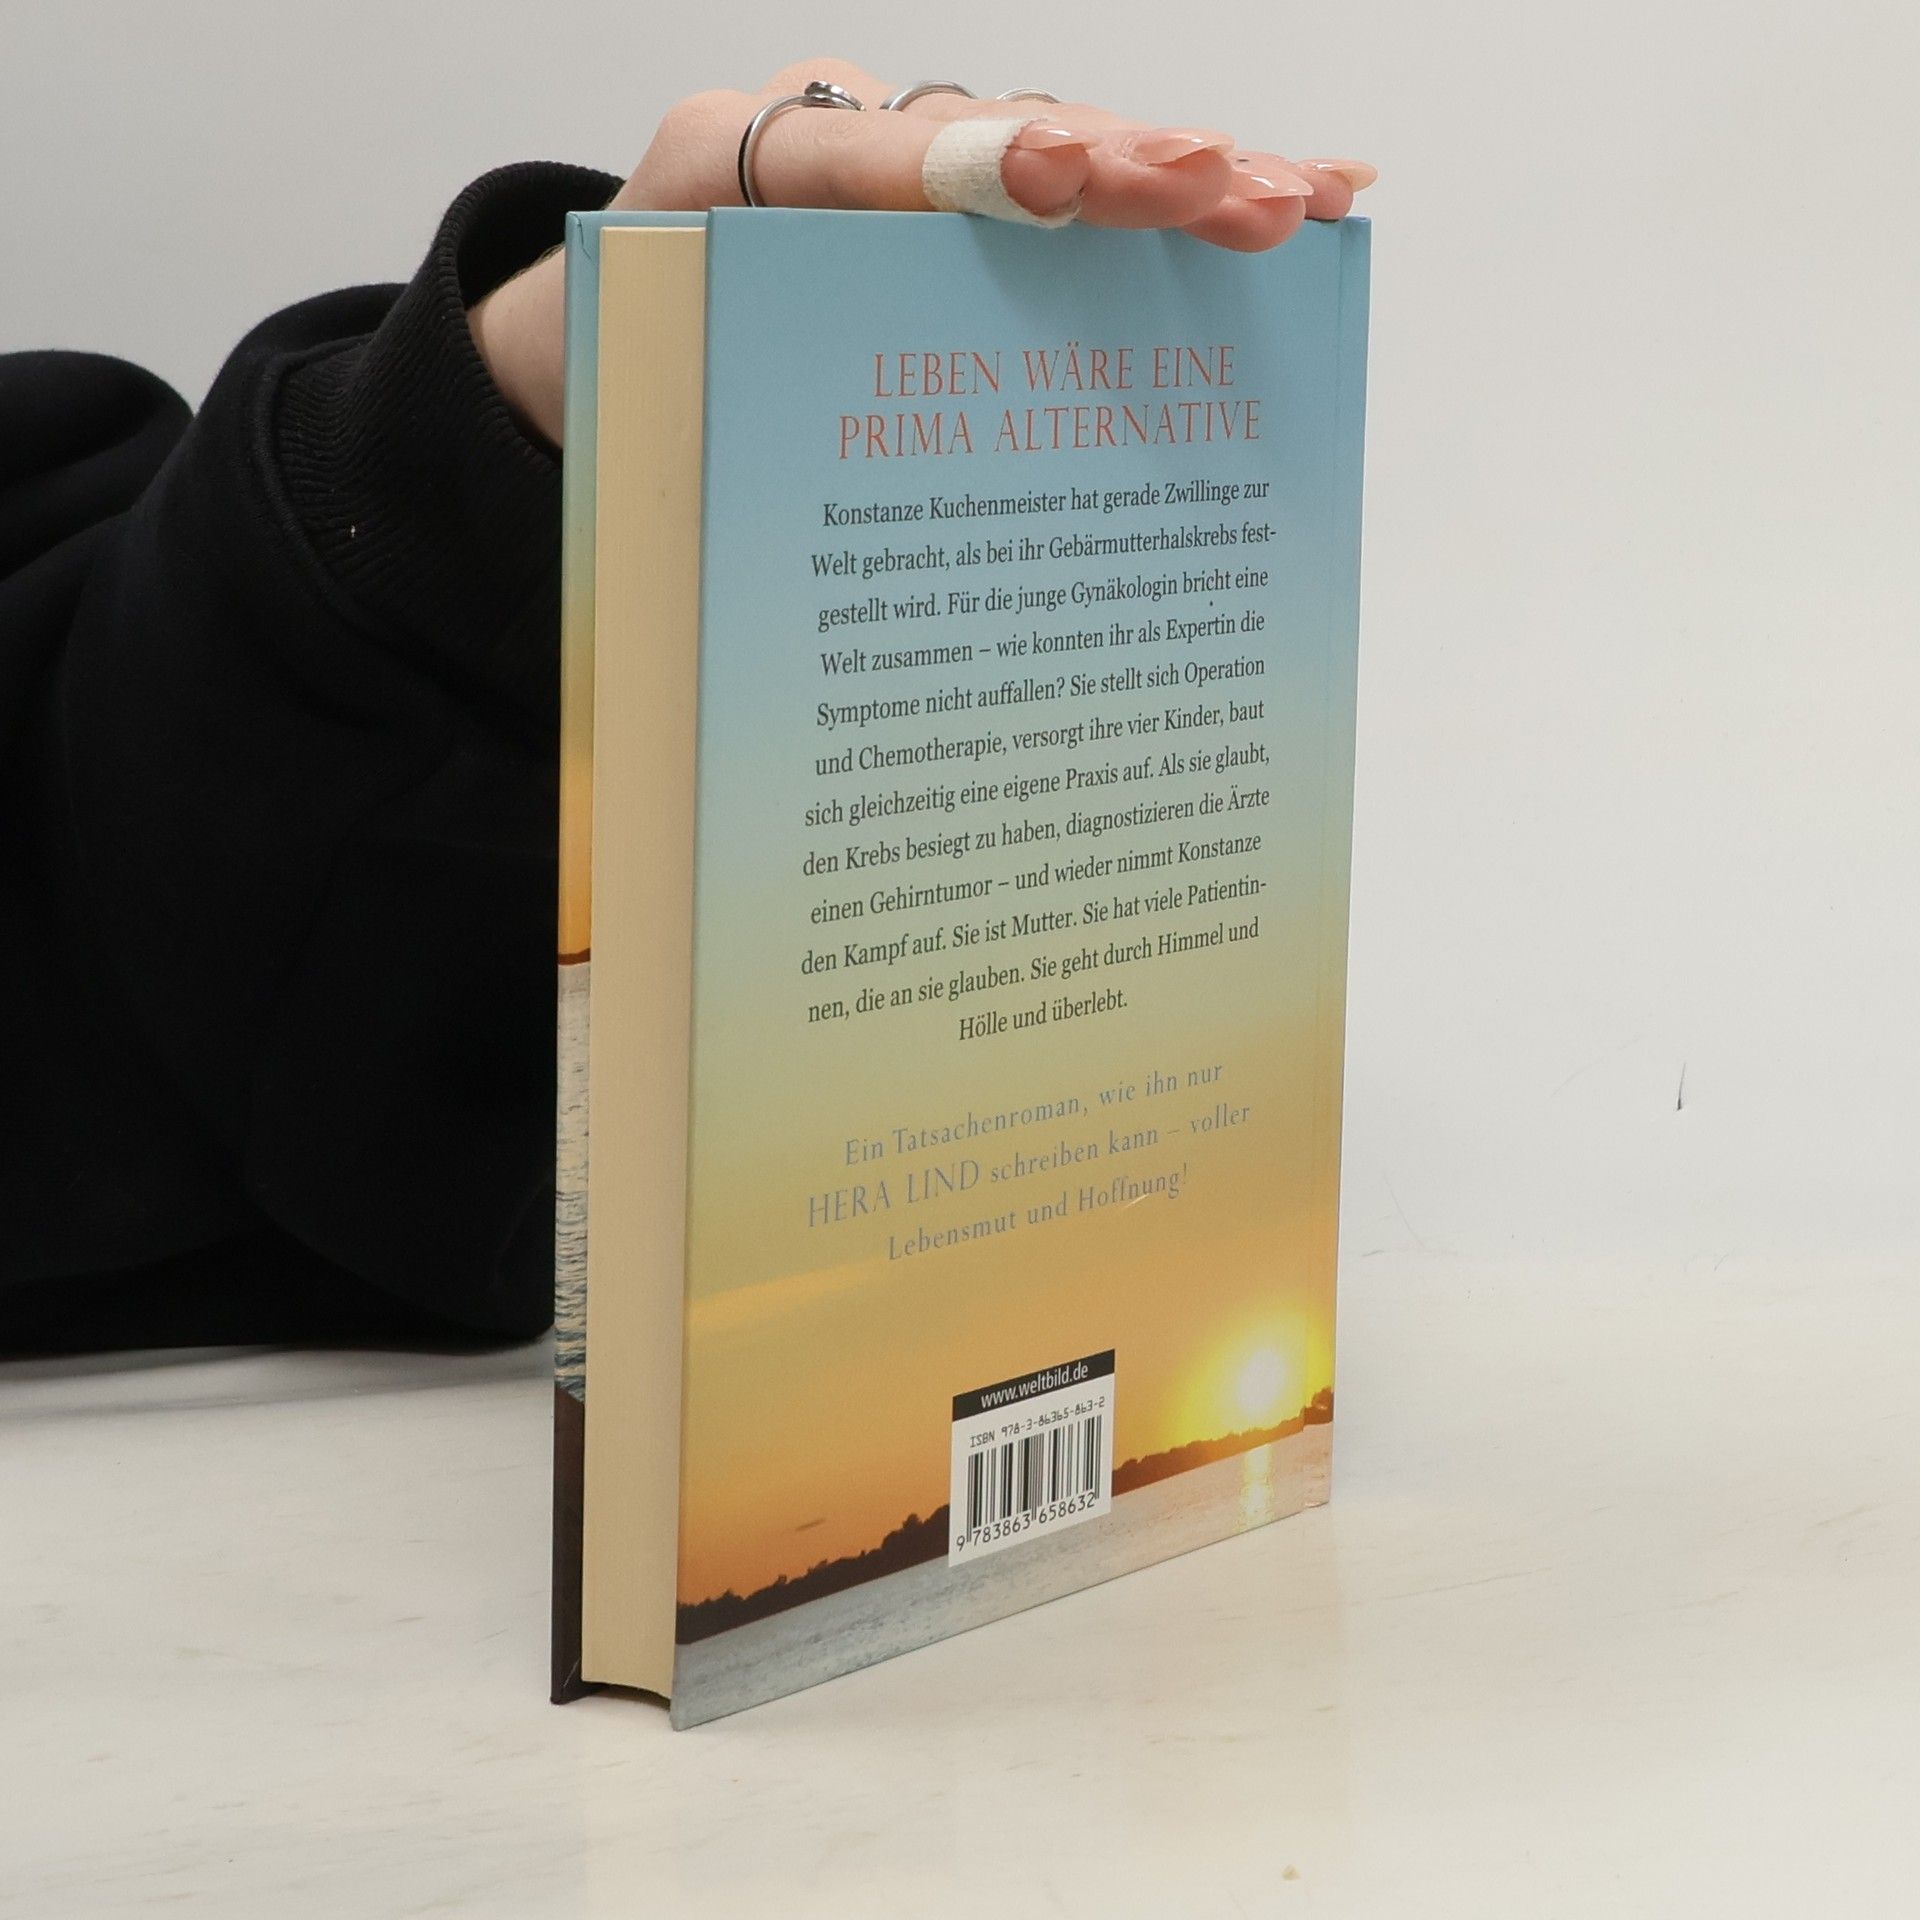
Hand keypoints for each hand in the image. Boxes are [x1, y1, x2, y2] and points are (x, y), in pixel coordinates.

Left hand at [470, 57, 1374, 448]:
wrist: (603, 327)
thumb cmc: (640, 384)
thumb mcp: (651, 416)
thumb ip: (720, 435)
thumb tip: (857, 583)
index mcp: (729, 172)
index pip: (855, 158)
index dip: (964, 173)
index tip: (1064, 184)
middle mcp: (836, 143)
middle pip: (991, 138)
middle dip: (1113, 163)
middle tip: (1220, 190)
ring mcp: (910, 162)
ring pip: (1057, 151)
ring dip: (1183, 180)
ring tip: (1296, 201)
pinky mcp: (963, 199)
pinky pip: (1076, 187)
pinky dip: (1184, 197)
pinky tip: (1307, 193)